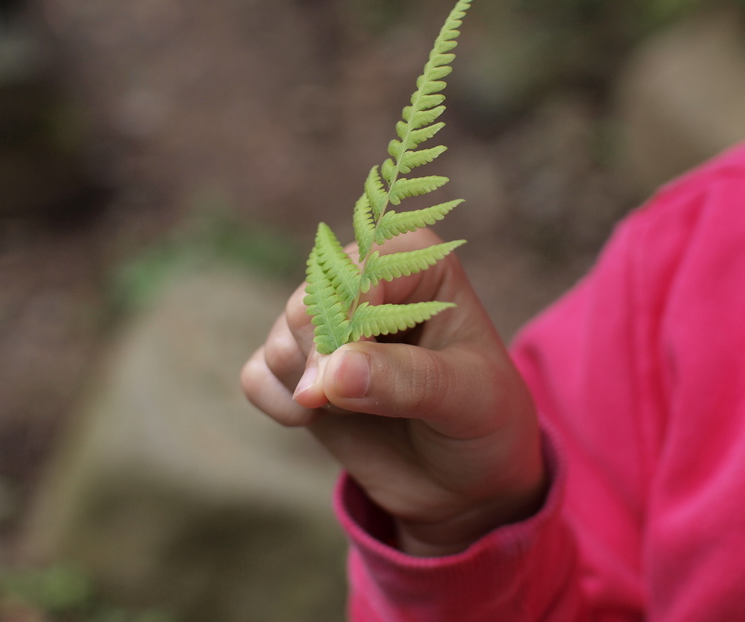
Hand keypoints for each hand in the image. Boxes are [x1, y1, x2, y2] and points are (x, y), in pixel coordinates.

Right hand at [240, 229, 544, 555]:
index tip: (353, 377)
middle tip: (353, 400)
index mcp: (417, 263)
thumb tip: (331, 372)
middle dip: (323, 361)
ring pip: (281, 339)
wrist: (468, 482)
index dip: (348, 323)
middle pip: (307, 303)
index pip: (360, 271)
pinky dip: (279, 403)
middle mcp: (366, 283)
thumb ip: (405, 380)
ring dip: (307, 385)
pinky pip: (258, 375)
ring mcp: (330, 326)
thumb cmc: (485, 422)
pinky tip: (318, 420)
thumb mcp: (466, 399)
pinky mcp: (301, 369)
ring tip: (359, 409)